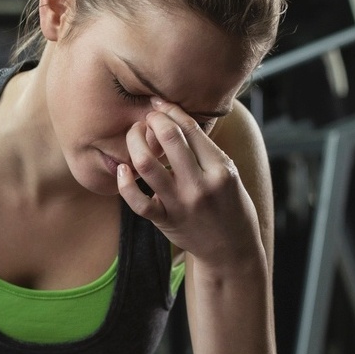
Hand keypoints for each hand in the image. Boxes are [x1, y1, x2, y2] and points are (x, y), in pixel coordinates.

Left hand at [117, 98, 262, 266]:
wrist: (232, 249)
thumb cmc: (231, 205)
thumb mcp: (229, 174)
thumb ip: (206, 150)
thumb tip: (177, 118)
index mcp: (220, 169)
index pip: (191, 129)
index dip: (171, 111)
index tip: (159, 103)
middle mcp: (200, 185)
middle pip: (169, 139)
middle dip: (153, 120)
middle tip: (147, 117)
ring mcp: (181, 204)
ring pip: (147, 165)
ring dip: (135, 143)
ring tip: (134, 136)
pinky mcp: (165, 220)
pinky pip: (137, 201)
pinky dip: (125, 183)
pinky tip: (122, 169)